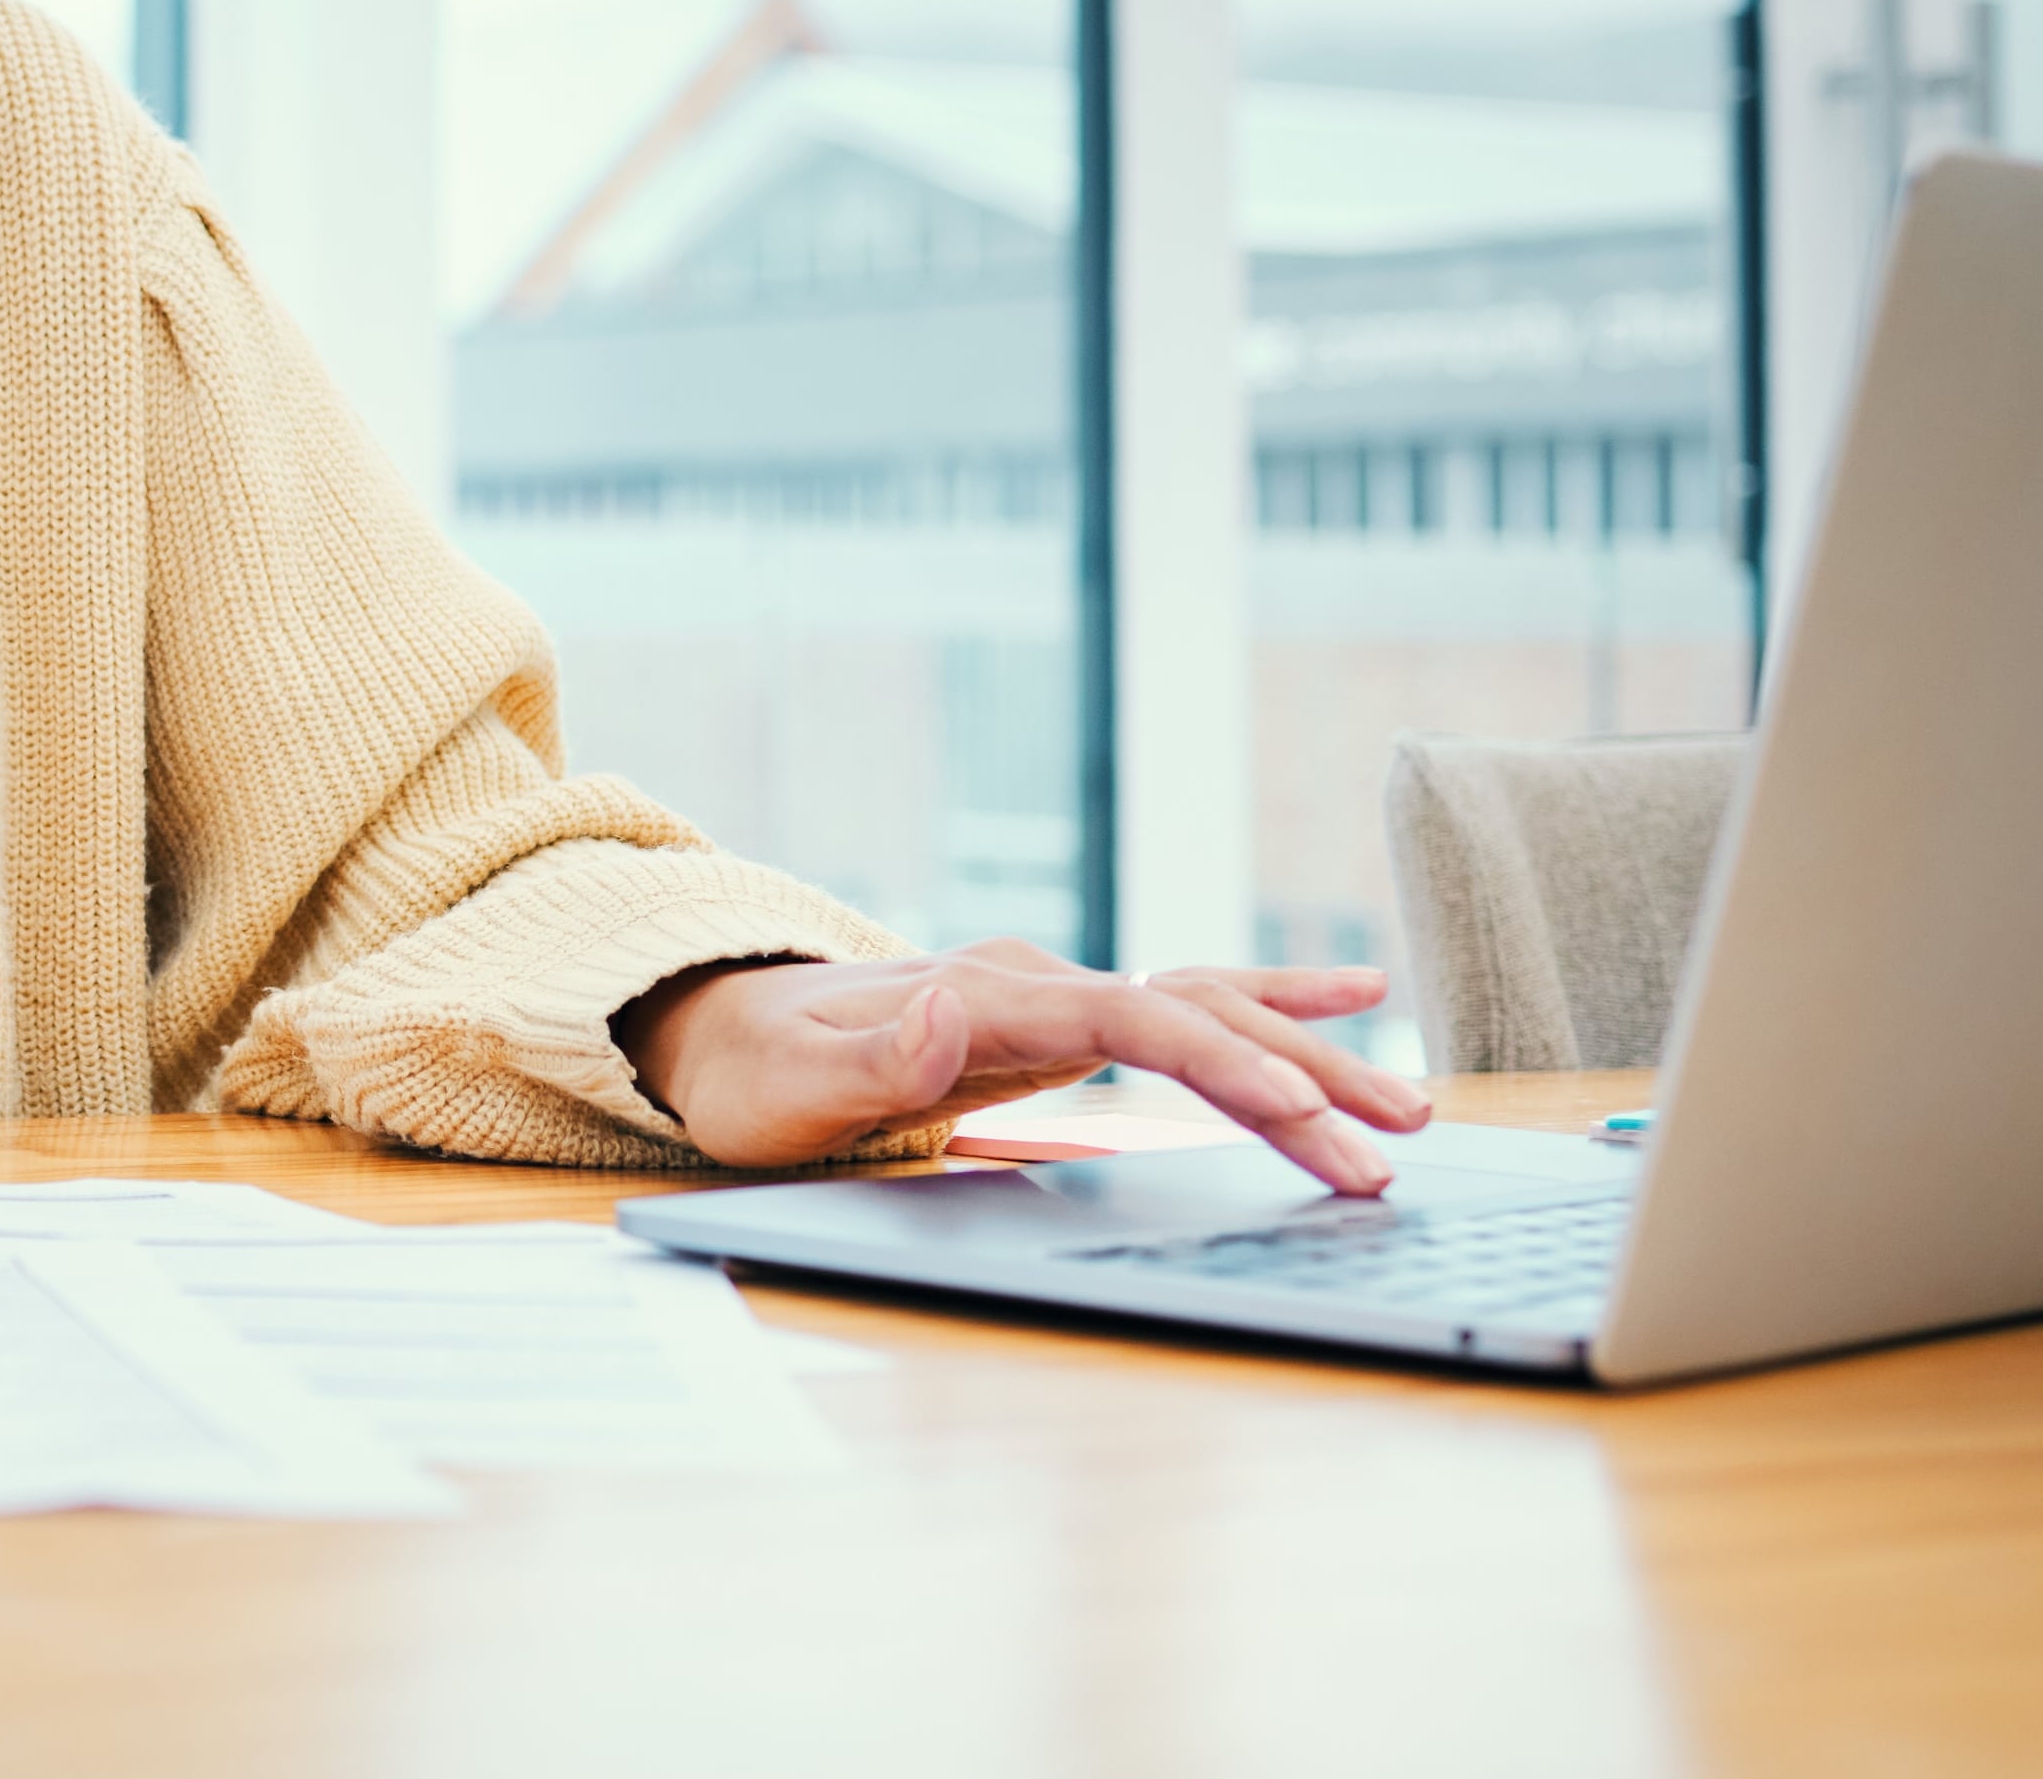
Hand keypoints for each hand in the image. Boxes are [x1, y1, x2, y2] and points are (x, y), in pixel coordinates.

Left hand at [614, 941, 1435, 1194]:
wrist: (722, 1030)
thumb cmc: (752, 1073)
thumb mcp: (790, 1085)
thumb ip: (874, 1057)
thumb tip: (953, 1010)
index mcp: (989, 995)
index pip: (1134, 1020)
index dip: (1225, 1064)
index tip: (1306, 1119)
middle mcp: (1035, 983)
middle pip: (1193, 1015)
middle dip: (1299, 1081)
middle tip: (1393, 1150)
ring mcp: (1053, 998)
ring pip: (1207, 1011)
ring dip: (1307, 1056)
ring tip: (1412, 1110)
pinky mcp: (1062, 1023)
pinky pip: (1184, 1008)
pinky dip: (1267, 1008)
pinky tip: (1352, 1002)